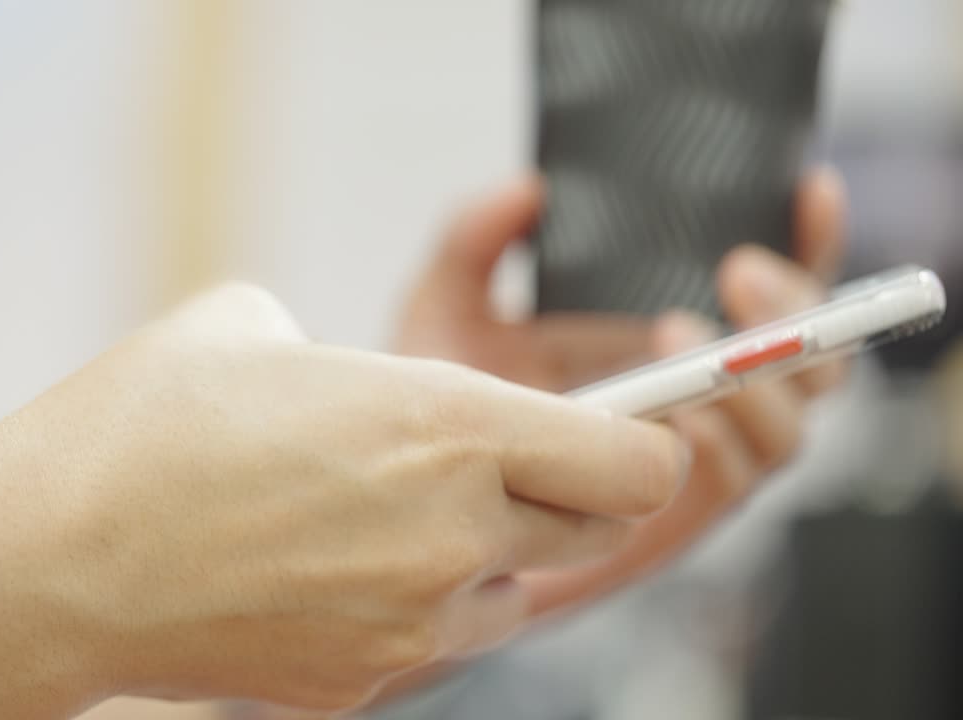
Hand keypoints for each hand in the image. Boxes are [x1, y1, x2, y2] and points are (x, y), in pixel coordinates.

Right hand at [0, 284, 688, 719]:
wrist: (50, 556)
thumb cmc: (146, 423)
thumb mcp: (258, 327)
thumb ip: (360, 361)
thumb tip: (377, 390)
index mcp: (446, 426)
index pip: (638, 463)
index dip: (639, 441)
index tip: (612, 426)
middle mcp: (452, 534)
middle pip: (593, 533)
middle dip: (564, 494)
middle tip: (494, 459)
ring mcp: (411, 622)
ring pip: (515, 592)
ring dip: (486, 553)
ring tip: (387, 512)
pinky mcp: (364, 680)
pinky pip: (436, 635)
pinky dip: (417, 599)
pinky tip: (334, 562)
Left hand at [398, 169, 846, 618]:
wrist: (413, 504)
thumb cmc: (444, 410)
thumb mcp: (448, 307)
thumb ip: (476, 238)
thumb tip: (527, 188)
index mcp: (672, 345)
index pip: (771, 296)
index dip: (811, 245)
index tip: (811, 190)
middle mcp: (702, 402)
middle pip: (811, 362)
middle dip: (796, 312)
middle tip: (739, 270)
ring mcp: (692, 463)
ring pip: (786, 427)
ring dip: (754, 379)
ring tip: (675, 332)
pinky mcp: (671, 519)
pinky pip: (733, 483)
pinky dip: (719, 443)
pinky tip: (675, 415)